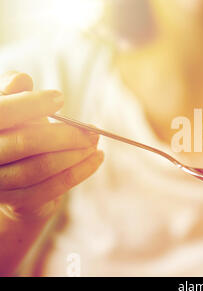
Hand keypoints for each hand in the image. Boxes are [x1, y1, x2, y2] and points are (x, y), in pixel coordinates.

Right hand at [0, 71, 103, 220]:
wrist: (10, 174)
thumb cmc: (14, 130)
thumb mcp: (10, 107)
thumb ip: (13, 91)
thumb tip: (21, 80)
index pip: (2, 112)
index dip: (31, 104)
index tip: (59, 98)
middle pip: (25, 142)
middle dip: (65, 134)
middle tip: (91, 129)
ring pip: (40, 168)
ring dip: (76, 154)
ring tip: (95, 142)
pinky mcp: (16, 202)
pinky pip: (51, 188)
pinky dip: (79, 172)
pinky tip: (97, 158)